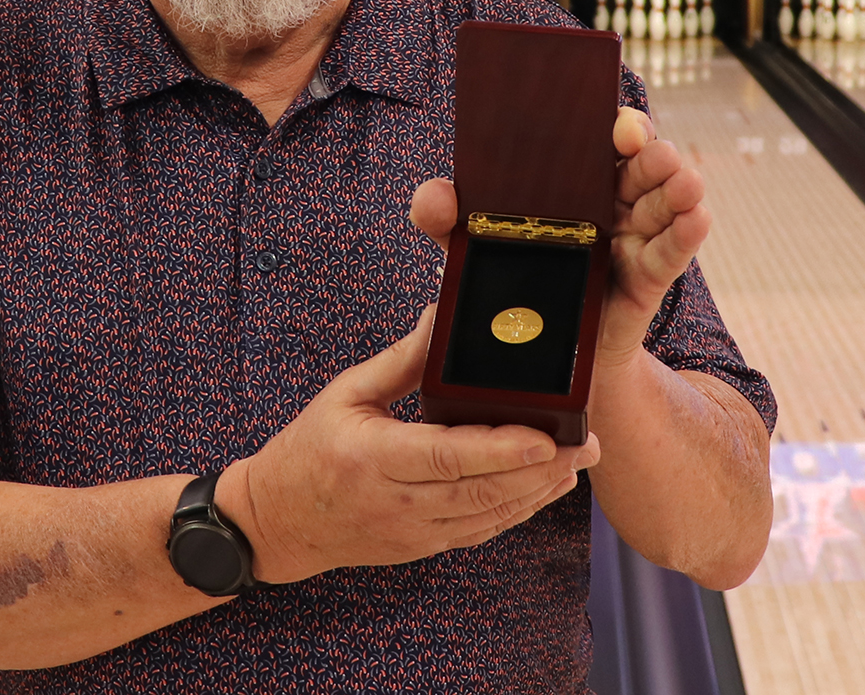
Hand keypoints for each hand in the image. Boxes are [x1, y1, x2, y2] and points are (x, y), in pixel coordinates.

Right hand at [215, 304, 592, 584]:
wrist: (278, 522)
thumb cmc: (308, 449)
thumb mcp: (344, 395)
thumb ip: (399, 362)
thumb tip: (441, 317)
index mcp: (372, 457)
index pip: (446, 456)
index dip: (500, 450)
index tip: (545, 436)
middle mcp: (395, 502)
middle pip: (480, 491)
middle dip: (540, 470)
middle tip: (586, 443)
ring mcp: (412, 532)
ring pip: (488, 516)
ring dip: (538, 492)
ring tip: (579, 461)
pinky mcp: (423, 547)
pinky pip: (480, 532)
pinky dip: (517, 511)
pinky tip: (546, 488)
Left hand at [407, 104, 708, 376]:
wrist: (537, 349)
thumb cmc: (510, 280)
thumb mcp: (468, 245)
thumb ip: (442, 218)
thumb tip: (433, 196)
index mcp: (577, 180)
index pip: (603, 139)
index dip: (616, 125)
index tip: (615, 125)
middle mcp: (612, 200)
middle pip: (640, 165)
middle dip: (649, 154)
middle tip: (649, 149)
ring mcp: (634, 236)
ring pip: (663, 203)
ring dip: (677, 189)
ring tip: (683, 181)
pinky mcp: (646, 278)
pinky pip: (672, 253)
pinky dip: (687, 234)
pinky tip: (697, 217)